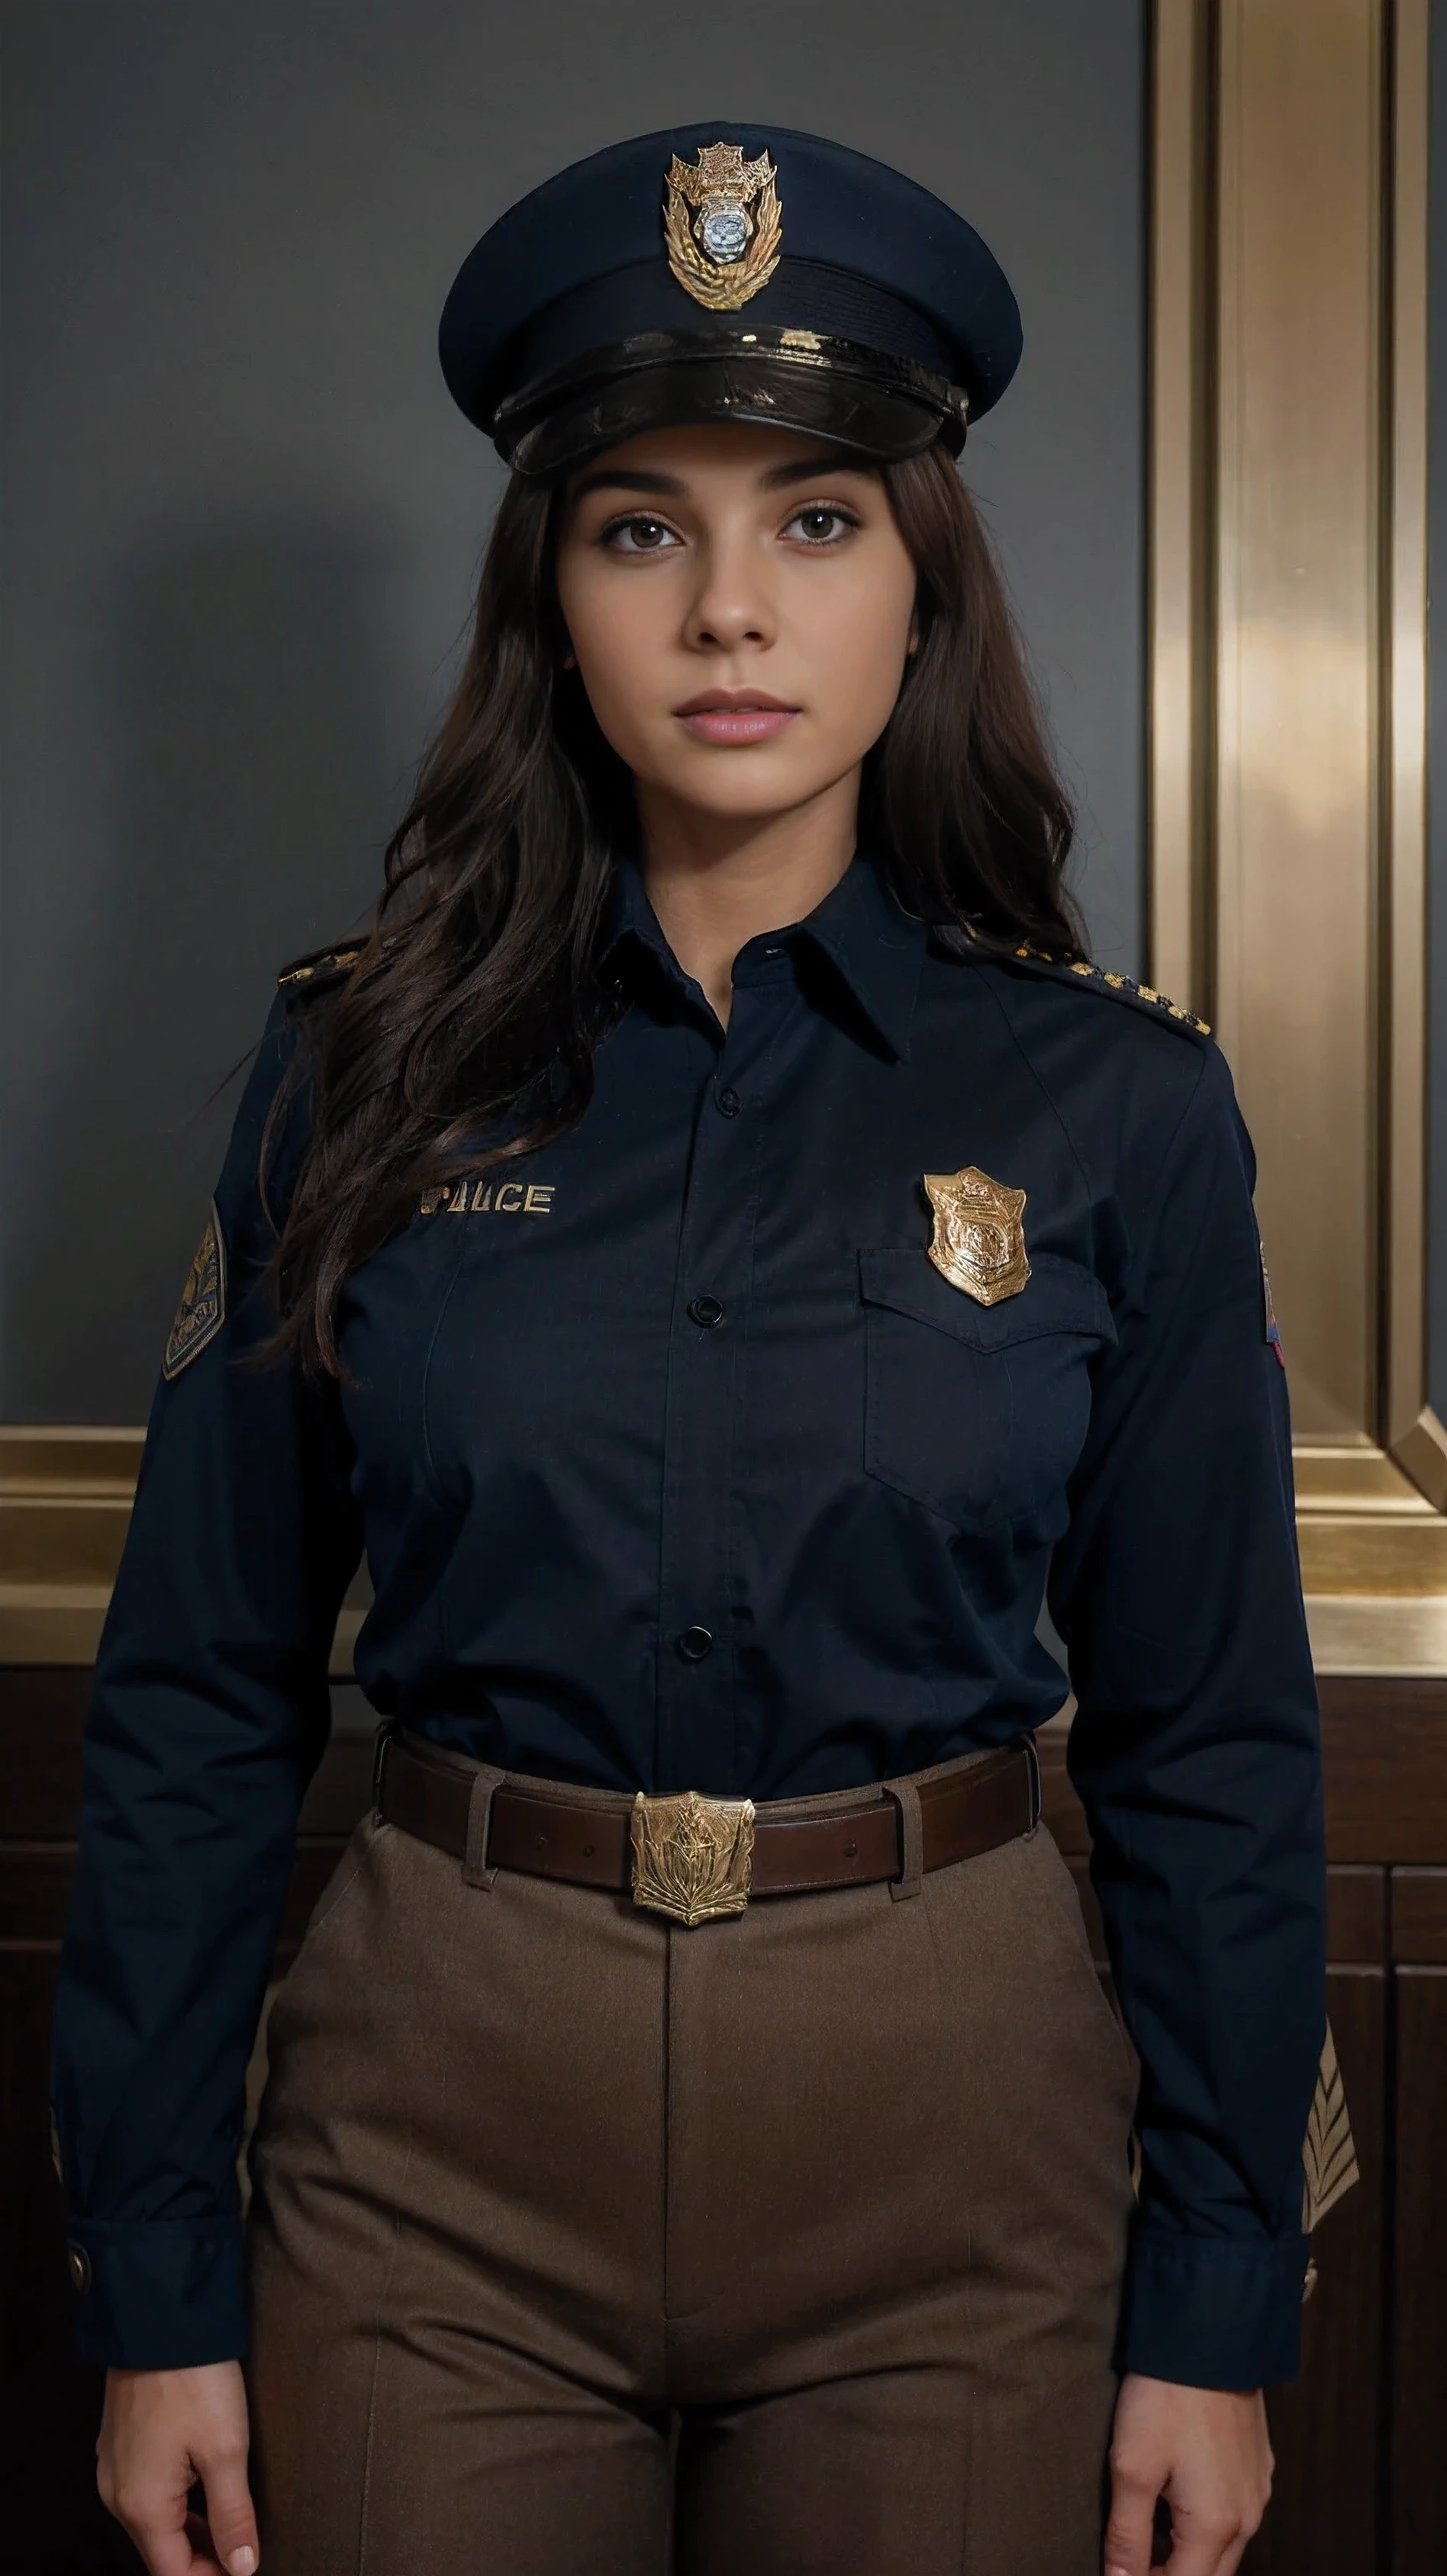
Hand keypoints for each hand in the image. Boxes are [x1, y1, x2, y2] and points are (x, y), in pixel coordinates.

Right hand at [98, 2361, 258, 2575]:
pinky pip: (145, 2491)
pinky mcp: (120, 2444)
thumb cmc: (194, 2381)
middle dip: (201, 2557)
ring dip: (189, 2530)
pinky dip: (175, 2502)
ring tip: (231, 2522)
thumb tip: (242, 2565)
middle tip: (243, 2547)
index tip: (245, 2566)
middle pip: (160, 2550)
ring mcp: (114, 2467)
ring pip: (153, 2521)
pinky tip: (204, 2488)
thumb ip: (233, 2515)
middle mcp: (118, 2494)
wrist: (160, 2318)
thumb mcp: (226, 2450)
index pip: (174, 2572)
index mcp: (142, 2506)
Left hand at [1105, 2373, 1273, 2573]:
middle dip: (1171, 2574)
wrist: (1209, 2334)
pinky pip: (1236, 2517)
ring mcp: (1257, 2491)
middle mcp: (1248, 2518)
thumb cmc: (1165, 2398)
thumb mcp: (1132, 2467)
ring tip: (1149, 2531)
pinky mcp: (1258, 2467)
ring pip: (1225, 2549)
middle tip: (1132, 2558)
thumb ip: (1127, 2536)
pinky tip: (1177, 2499)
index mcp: (1216, 2526)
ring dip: (1189, 2554)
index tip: (1120, 2571)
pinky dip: (1207, 2525)